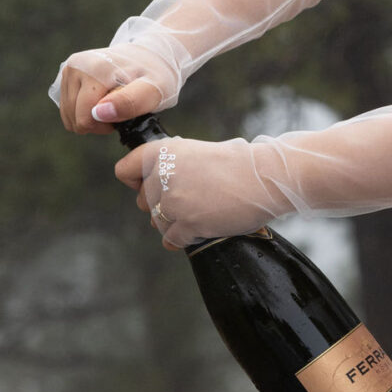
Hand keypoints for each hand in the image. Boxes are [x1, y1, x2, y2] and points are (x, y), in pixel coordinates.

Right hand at [57, 48, 173, 134]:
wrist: (151, 54)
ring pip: (68, 114)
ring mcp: (70, 68)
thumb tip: (99, 112)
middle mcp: (77, 65)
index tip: (125, 114)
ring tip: (113, 103)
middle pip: (74, 118)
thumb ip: (130, 102)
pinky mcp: (67, 72)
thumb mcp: (155, 89)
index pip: (85, 119)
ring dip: (91, 116)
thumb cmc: (155, 74)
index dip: (105, 126)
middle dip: (97, 122)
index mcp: (95, 69)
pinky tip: (102, 99)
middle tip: (120, 109)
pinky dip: (84, 109)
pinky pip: (67, 107)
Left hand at [114, 131, 269, 249]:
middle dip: (161, 206)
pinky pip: (172, 239)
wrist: (266, 176)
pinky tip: (199, 230)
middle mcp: (162, 175)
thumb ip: (174, 165)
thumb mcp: (198, 152)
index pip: (124, 171)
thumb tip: (160, 184)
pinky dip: (184, 238)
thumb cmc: (239, 163)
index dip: (136, 182)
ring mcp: (173, 202)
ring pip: (158, 223)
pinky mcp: (188, 224)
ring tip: (200, 215)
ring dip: (175, 223)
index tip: (150, 186)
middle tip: (188, 203)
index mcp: (163, 152)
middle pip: (143, 202)